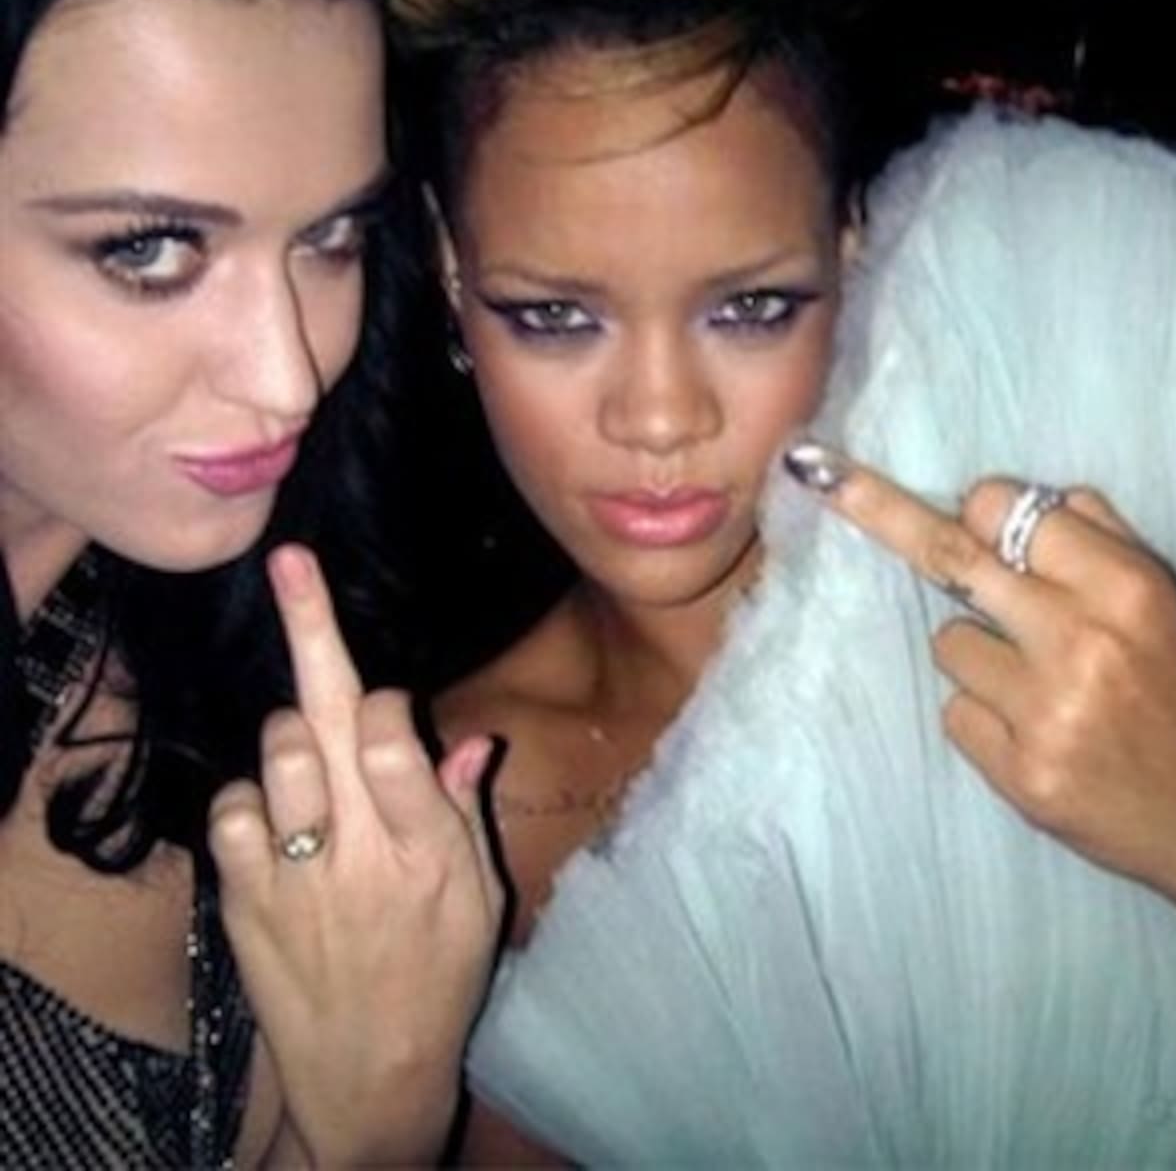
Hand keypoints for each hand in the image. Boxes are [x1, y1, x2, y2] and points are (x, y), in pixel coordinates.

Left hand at [209, 544, 503, 1165]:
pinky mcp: (244, 899)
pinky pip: (231, 811)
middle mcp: (356, 852)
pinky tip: (278, 822)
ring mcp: (291, 874)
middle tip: (291, 561)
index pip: (387, 736)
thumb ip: (466, 812)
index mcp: (425, 850)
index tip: (382, 698)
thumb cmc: (440, 979)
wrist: (369, 1078)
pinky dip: (253, 798)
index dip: (380, 697)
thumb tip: (469, 740)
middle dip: (309, 628)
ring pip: (273, 752)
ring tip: (314, 765)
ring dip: (293, 733)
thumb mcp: (480, 899)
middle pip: (322, 719)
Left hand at [787, 443, 1175, 912]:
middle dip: (877, 509)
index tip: (970, 515)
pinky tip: (1031, 732)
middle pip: (947, 556)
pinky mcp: (1017, 771)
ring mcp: (1042, 710)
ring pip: (947, 643)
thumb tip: (1017, 499)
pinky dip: (981, 717)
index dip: (980, 509)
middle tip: (821, 471)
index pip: (1002, 508)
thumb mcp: (1164, 599)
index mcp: (1122, 587)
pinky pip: (953, 711)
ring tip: (1037, 685)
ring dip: (975, 654)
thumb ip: (1098, 539)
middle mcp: (1078, 640)